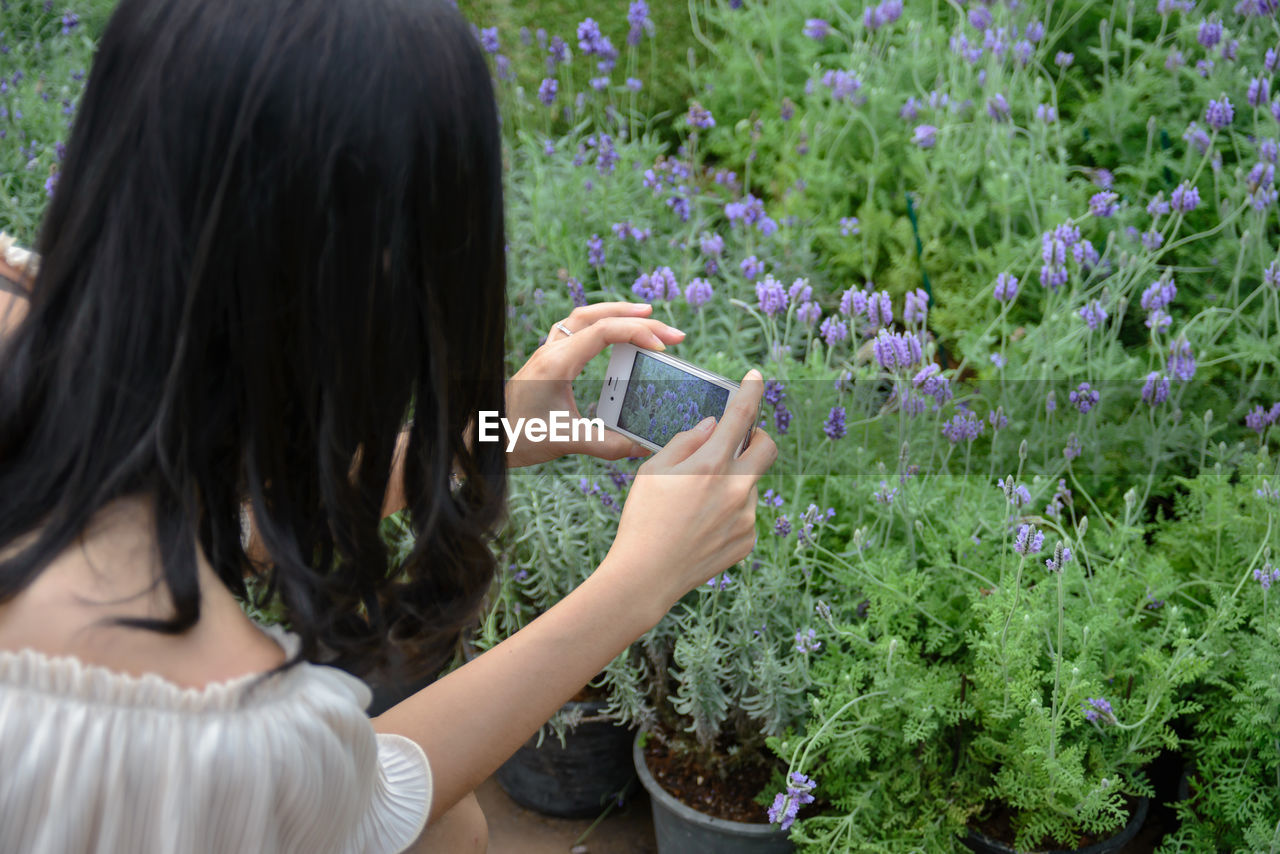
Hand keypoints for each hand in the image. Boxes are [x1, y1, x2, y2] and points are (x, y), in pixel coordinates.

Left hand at [502, 302, 685, 467]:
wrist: (485, 438)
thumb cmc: (518, 437)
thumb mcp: (566, 441)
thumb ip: (606, 444)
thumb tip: (641, 446)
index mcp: (556, 363)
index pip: (603, 332)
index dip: (636, 333)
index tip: (662, 346)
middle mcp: (551, 351)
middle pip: (596, 315)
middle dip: (635, 317)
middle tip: (669, 331)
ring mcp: (547, 352)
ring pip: (583, 316)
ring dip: (615, 312)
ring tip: (646, 317)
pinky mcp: (547, 360)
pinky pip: (574, 329)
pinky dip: (598, 323)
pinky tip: (612, 333)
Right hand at [603, 369, 776, 610]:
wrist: (647, 576)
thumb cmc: (643, 519)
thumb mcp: (654, 470)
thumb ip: (685, 441)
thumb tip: (712, 426)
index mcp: (711, 464)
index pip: (741, 416)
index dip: (751, 391)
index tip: (756, 377)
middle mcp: (736, 488)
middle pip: (767, 447)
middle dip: (758, 437)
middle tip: (738, 442)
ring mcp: (746, 516)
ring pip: (750, 485)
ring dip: (732, 483)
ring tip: (696, 506)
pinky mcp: (748, 540)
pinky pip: (745, 515)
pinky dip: (729, 512)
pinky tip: (701, 527)